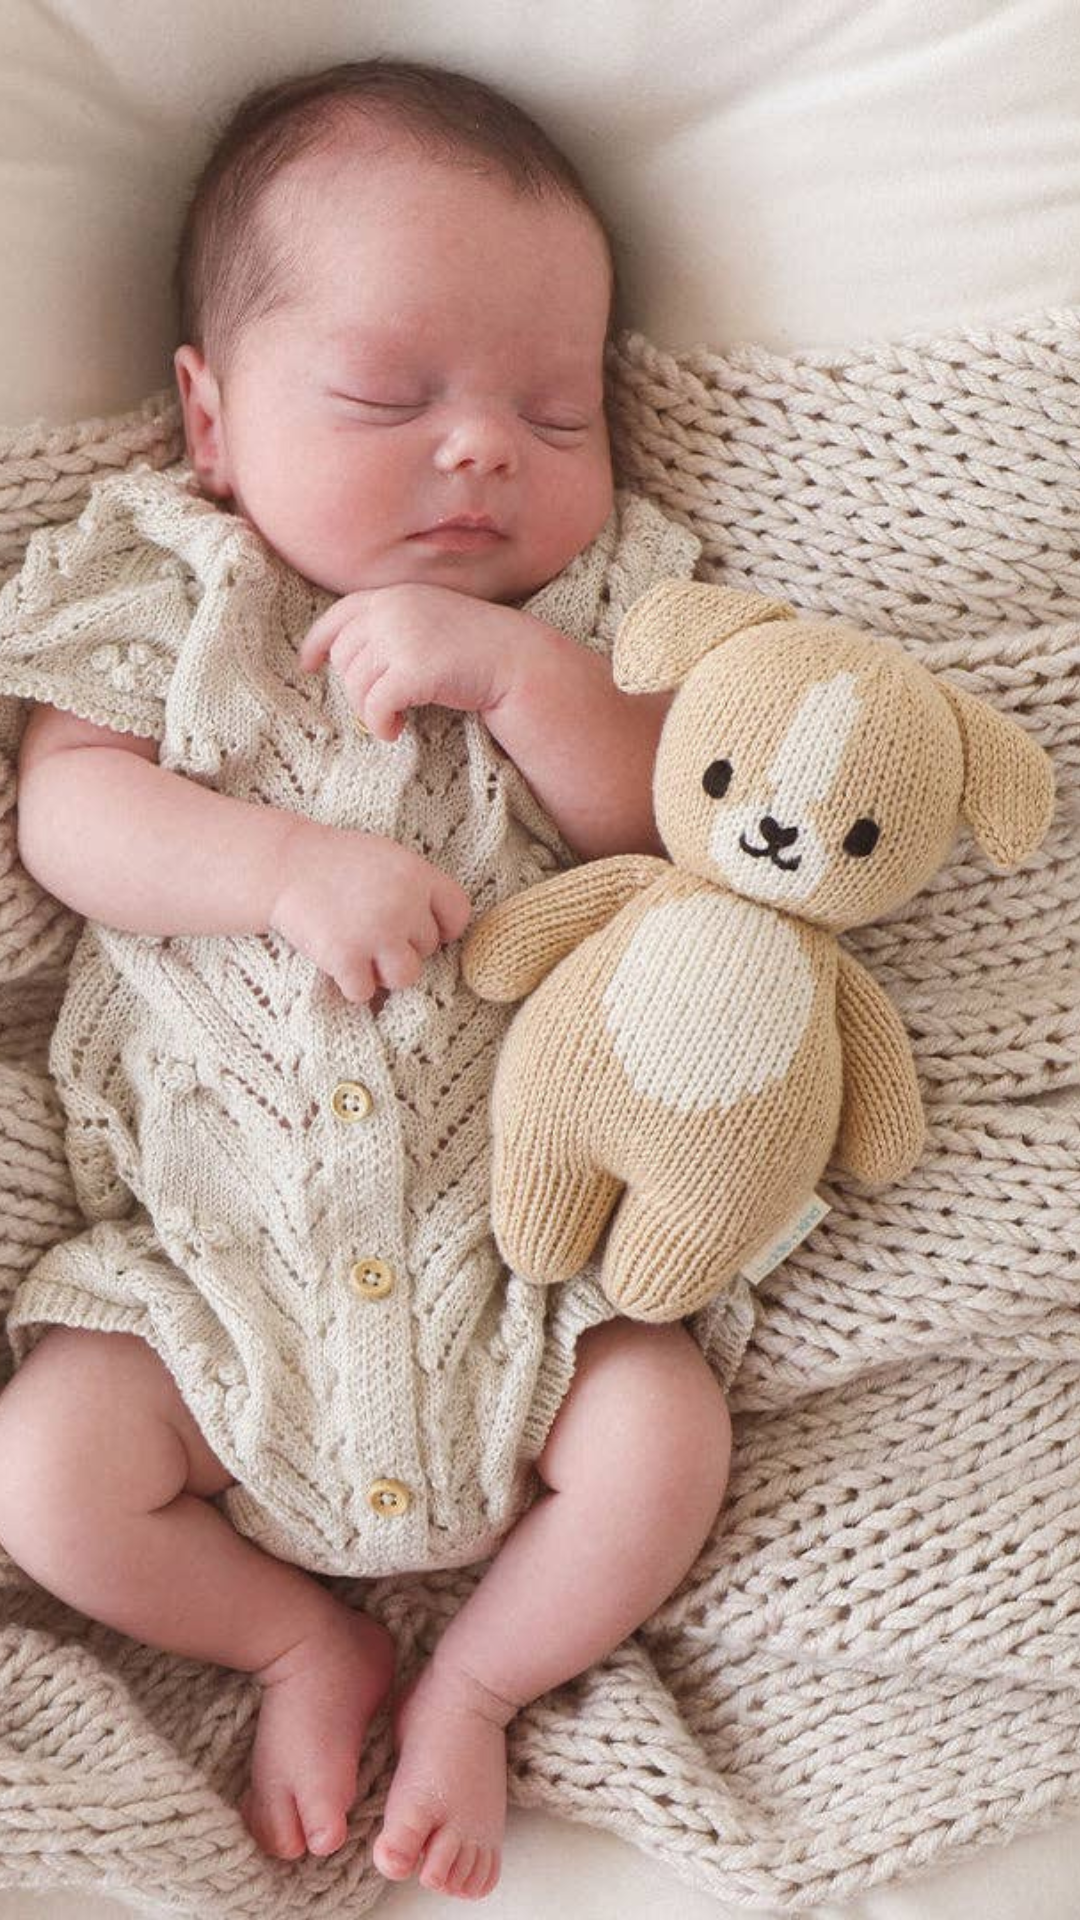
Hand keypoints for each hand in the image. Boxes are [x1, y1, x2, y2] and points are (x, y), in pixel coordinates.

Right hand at [269, 818, 470, 1003]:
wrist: (282, 865)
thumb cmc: (336, 862)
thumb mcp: (387, 858)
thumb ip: (416, 888)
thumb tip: (442, 933)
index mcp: (418, 875)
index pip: (459, 915)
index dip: (442, 927)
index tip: (417, 928)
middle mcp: (403, 905)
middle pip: (427, 948)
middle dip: (401, 945)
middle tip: (368, 927)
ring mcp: (376, 933)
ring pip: (406, 977)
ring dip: (384, 971)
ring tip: (361, 951)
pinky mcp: (346, 958)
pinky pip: (365, 992)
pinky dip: (349, 983)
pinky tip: (336, 959)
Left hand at [298, 584, 538, 740]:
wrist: (517, 660)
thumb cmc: (476, 648)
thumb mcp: (429, 621)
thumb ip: (393, 627)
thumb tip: (350, 658)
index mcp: (393, 596)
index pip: (339, 616)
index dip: (317, 642)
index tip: (308, 664)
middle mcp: (391, 611)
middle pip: (344, 658)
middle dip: (354, 688)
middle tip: (380, 705)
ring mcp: (400, 639)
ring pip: (356, 686)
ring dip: (369, 711)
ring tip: (391, 721)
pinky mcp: (411, 671)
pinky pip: (374, 706)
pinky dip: (380, 725)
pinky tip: (395, 732)